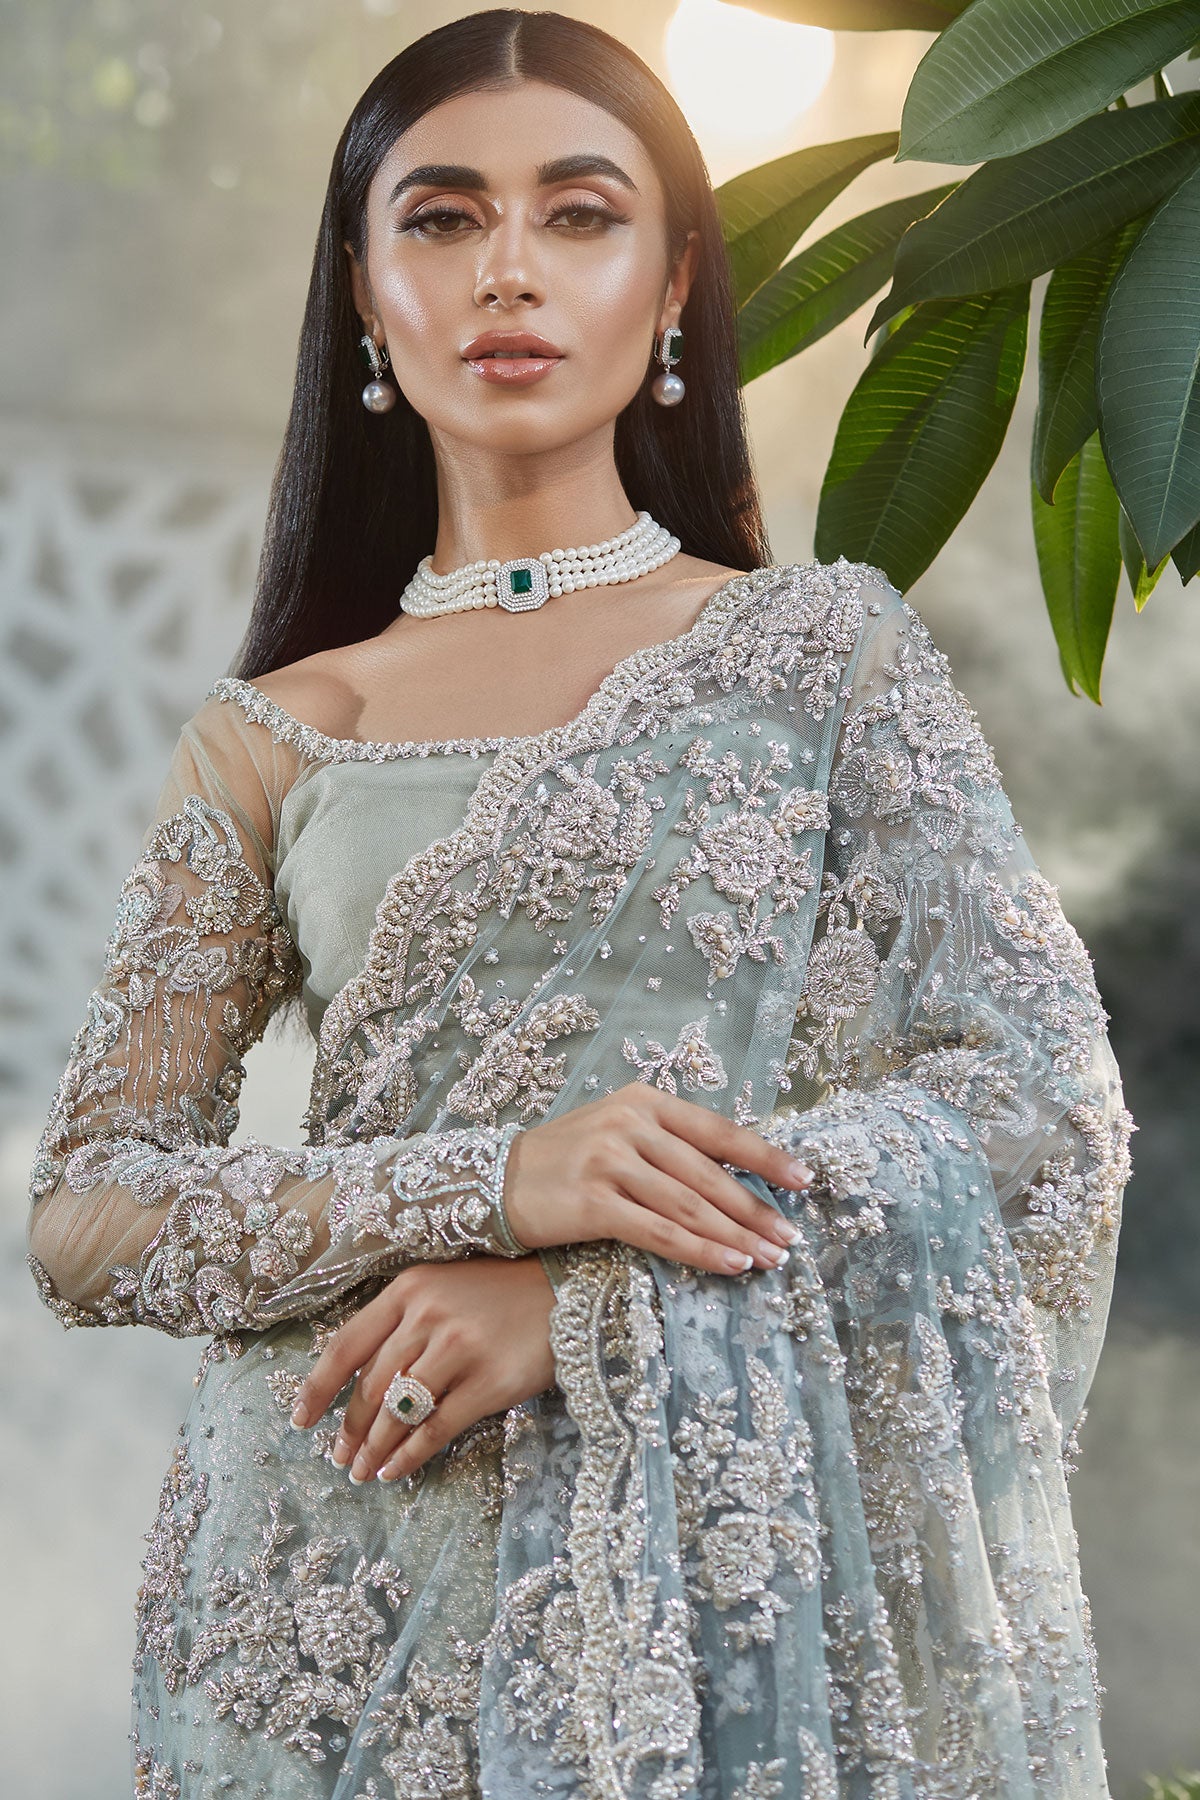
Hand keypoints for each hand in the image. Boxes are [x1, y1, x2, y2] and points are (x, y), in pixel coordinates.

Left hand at [289, 1255, 556, 1482]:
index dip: (317, 1389)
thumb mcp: (442, 1288)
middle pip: (370, 1387)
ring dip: (373, 1448)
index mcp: (408, 1289)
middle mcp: (428, 1316)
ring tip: (362, 1470)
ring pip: (398, 1412)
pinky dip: (409, 1456)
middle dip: (347, 1429)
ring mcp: (459, 1349)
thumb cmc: (497, 1294)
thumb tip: (357, 1382)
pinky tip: (395, 1471)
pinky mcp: (489, 1383)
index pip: (346, 1346)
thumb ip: (400, 1323)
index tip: (301, 1421)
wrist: (566, 1293)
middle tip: (338, 1457)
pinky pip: (436, 1429)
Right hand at [502, 1081, 811, 1274]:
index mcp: (646, 1101)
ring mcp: (610, 1161)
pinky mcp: (593, 1202)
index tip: (804, 1181)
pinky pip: (660, 1231)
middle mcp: (631, 1124)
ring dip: (736, 1236)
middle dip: (756, 1210)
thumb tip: (735, 1179)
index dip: (766, 1157)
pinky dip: (700, 1251)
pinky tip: (730, 1265)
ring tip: (769, 1258)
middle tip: (790, 1238)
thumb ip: (668, 1147)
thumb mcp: (618, 1134)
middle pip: (710, 1175)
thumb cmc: (565, 1162)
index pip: (719, 1131)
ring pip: (691, 1206)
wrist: (493, 1181)